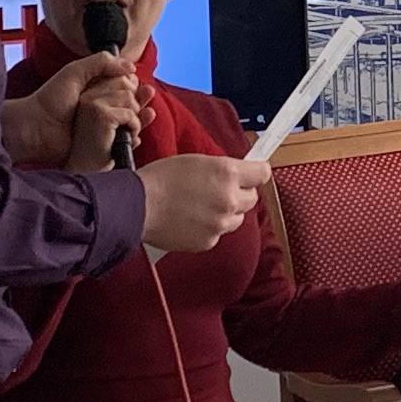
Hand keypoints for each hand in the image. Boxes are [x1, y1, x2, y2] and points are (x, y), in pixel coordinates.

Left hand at [2, 51, 132, 168]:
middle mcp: (104, 105)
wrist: (37, 129)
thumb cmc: (51, 100)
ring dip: (142, 114)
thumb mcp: (74, 71)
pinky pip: (125, 140)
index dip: (129, 81)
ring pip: (133, 118)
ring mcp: (105, 125)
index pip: (125, 82)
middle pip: (132, 99)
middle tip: (132, 96)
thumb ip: (100, 62)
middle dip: (135, 97)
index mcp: (98, 88)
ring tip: (147, 111)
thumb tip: (131, 66)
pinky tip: (138, 131)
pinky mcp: (104, 143)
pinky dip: (135, 135)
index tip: (129, 80)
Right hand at [138, 153, 265, 253]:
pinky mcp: (209, 241)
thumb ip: (222, 169)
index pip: (262, 173)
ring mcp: (221, 223)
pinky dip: (209, 228)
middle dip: (240, 194)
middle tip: (220, 190)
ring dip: (226, 213)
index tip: (252, 173)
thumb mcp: (197, 161)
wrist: (138, 206)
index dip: (256, 172)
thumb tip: (238, 174)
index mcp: (227, 173)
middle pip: (252, 198)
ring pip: (236, 218)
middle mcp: (229, 199)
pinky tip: (190, 220)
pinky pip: (218, 233)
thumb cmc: (161, 178)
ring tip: (201, 207)